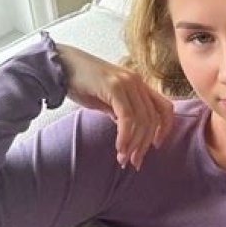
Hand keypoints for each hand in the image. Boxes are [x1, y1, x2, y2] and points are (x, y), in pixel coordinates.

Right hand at [55, 43, 173, 170]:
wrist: (60, 64)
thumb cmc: (80, 82)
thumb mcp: (106, 100)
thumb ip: (120, 112)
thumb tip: (128, 131)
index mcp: (138, 84)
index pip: (164, 108)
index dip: (165, 128)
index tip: (155, 145)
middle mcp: (137, 81)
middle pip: (152, 119)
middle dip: (144, 144)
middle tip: (135, 162)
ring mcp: (127, 82)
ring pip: (142, 120)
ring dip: (134, 144)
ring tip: (123, 159)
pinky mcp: (115, 87)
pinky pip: (127, 117)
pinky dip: (125, 136)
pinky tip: (119, 148)